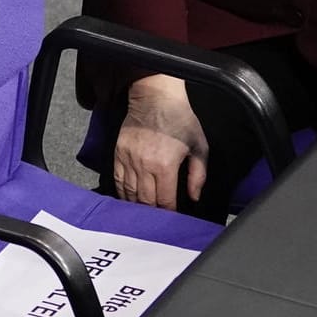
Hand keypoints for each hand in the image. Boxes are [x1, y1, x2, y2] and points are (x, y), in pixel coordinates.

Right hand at [113, 75, 207, 210]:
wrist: (155, 96)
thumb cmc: (180, 119)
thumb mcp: (199, 145)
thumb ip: (199, 175)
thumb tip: (194, 196)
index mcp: (165, 166)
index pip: (164, 200)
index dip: (169, 212)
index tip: (172, 217)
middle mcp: (144, 165)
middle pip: (145, 201)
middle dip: (153, 213)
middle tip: (158, 219)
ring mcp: (129, 159)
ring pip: (129, 193)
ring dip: (136, 205)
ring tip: (143, 213)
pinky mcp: (118, 152)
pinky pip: (118, 180)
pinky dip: (122, 192)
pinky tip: (128, 198)